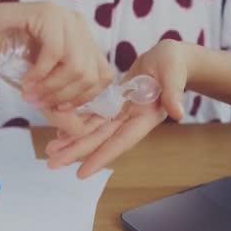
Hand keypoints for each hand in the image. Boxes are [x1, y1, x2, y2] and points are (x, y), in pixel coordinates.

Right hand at [0, 1, 113, 135]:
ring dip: (52, 87)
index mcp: (83, 41)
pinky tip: (25, 81)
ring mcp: (64, 17)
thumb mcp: (38, 88)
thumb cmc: (6, 57)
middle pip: (92, 74)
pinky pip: (55, 52)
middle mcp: (79, 26)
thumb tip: (79, 132)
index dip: (85, 98)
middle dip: (66, 97)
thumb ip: (58, 107)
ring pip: (77, 65)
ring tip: (31, 95)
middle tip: (41, 104)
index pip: (104, 76)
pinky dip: (40, 74)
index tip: (59, 108)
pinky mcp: (47, 13)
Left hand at [44, 40, 191, 177]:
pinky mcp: (115, 103)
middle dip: (77, 152)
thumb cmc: (174, 62)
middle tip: (52, 163)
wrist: (171, 57)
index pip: (121, 141)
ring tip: (51, 150)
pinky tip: (60, 131)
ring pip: (94, 130)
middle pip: (101, 139)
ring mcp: (123, 112)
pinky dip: (78, 123)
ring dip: (73, 140)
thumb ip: (175, 91)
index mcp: (146, 117)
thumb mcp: (174, 72)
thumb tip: (178, 112)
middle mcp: (132, 119)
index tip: (82, 173)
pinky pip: (94, 116)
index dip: (102, 157)